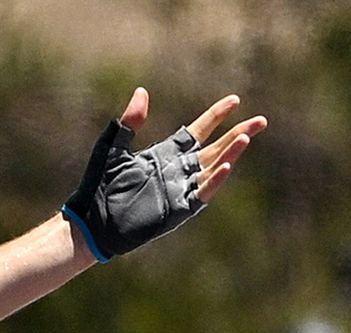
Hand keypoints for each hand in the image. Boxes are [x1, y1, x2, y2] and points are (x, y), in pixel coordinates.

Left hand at [63, 88, 265, 260]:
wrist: (89, 221)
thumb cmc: (98, 186)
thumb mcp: (112, 149)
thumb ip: (129, 123)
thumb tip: (141, 92)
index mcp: (164, 155)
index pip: (198, 132)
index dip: (216, 116)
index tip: (234, 100)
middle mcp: (177, 171)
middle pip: (214, 148)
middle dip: (237, 134)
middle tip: (261, 120)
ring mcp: (179, 190)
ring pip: (212, 169)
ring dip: (230, 154)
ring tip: (246, 138)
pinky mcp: (177, 210)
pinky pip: (201, 194)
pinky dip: (214, 181)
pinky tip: (226, 166)